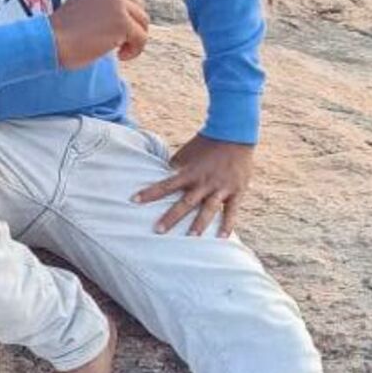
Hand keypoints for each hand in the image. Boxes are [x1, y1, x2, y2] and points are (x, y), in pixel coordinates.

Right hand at [50, 0, 148, 68]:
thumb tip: (136, 16)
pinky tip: (119, 55)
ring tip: (117, 49)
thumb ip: (108, 4)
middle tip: (115, 42)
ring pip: (143, 23)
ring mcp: (117, 2)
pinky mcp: (121, 21)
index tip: (109, 31)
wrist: (50, 41)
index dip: (124, 17)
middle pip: (138, 8)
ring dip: (133, 40)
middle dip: (131, 28)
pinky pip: (141, 38)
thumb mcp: (87, 5)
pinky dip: (134, 50)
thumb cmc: (65, 31)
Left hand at [132, 133, 254, 237]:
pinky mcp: (236, 191)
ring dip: (199, 224)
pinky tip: (222, 238)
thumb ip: (175, 164)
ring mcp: (220, 188)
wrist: (234, 134)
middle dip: (172, 217)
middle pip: (186, 202)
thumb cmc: (207, 143)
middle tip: (158, 231)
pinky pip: (232, 211)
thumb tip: (161, 172)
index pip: (166, 184)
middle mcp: (204, 182)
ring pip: (208, 208)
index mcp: (190, 172)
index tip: (134, 201)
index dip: (150, 193)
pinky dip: (227, 224)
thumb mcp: (188, 152)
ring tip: (190, 238)